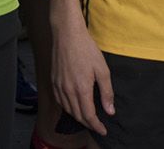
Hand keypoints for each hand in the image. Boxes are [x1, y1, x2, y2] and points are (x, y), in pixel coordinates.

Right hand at [52, 17, 113, 135]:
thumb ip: (106, 92)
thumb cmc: (86, 49)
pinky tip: (73, 106)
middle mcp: (67, 90)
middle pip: (77, 115)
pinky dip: (67, 107)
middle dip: (88, 123)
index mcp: (81, 88)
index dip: (96, 126)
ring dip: (77, 117)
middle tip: (98, 126)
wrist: (66, 34)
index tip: (103, 130)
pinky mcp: (53, 80)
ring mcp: (58, 85)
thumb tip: (110, 110)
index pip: (88, 115)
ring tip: (87, 118)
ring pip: (67, 109)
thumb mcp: (102, 70)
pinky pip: (59, 100)